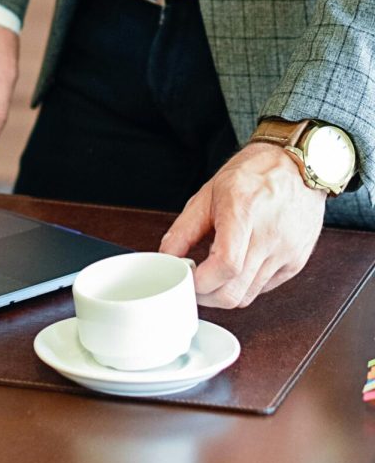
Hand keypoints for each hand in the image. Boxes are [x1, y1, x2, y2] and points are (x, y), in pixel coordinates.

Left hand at [159, 143, 326, 307]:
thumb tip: (166, 257)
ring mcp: (287, 252)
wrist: (297, 166)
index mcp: (244, 213)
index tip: (185, 278)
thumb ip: (184, 230)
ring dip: (225, 292)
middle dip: (207, 296)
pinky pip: (265, 288)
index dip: (200, 282)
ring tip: (213, 272)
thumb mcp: (207, 194)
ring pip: (249, 296)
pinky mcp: (296, 262)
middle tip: (193, 283)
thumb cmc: (253, 175)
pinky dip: (245, 285)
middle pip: (235, 292)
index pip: (225, 266)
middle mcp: (270, 236)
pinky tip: (237, 267)